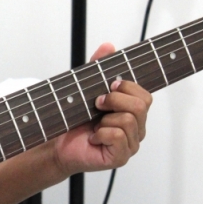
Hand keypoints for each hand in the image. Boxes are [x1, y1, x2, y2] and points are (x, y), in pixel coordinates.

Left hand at [51, 43, 151, 176]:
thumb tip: (108, 46)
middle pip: (140, 106)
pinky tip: (93, 137)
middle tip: (97, 104)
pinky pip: (119, 137)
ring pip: (128, 121)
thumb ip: (98, 68)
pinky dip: (102, 133)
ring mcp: (130, 145)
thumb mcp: (86, 89)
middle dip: (115, 100)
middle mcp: (136, 129)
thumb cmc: (75, 119)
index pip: (145, 96)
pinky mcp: (120, 157)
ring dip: (105, 119)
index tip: (109, 86)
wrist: (58, 143)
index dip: (128, 87)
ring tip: (94, 124)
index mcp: (132, 113)